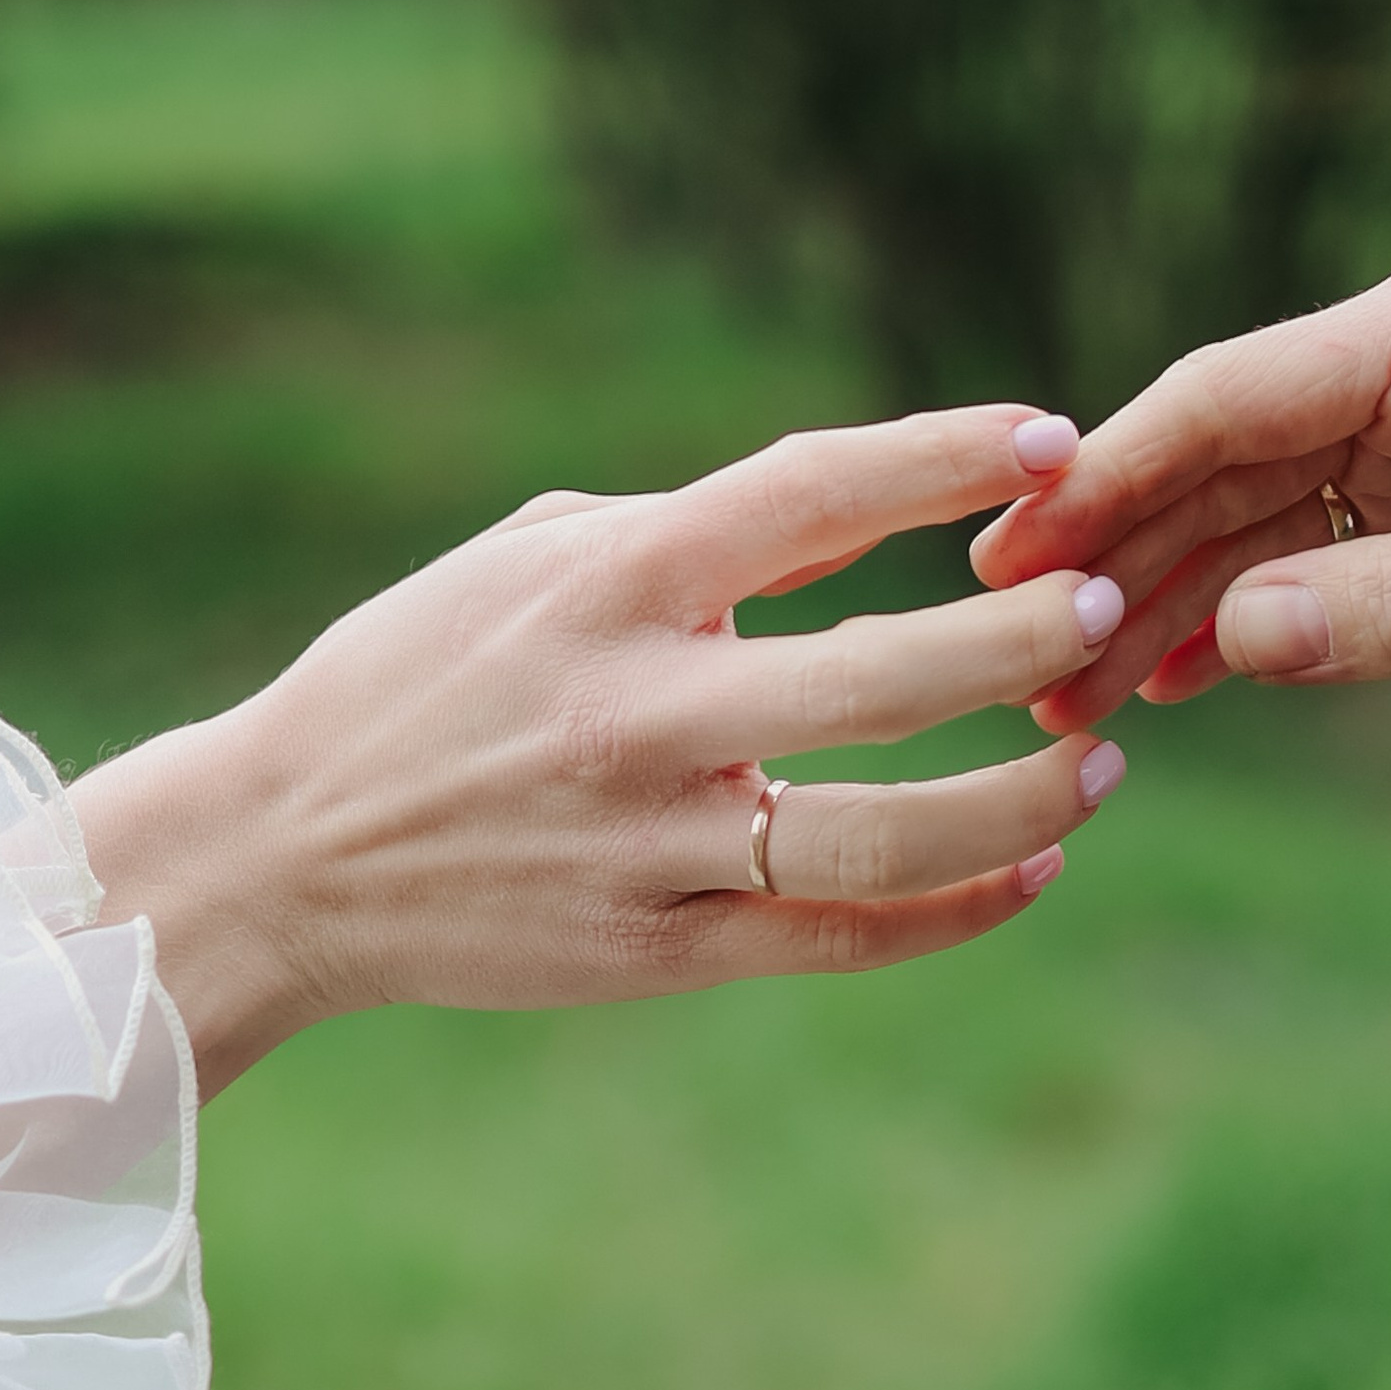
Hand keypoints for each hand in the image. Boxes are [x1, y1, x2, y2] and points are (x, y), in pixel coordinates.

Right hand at [76, 405, 1130, 1091]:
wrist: (280, 855)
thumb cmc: (426, 676)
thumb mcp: (538, 562)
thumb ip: (697, 533)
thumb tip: (869, 511)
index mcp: (606, 581)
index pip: (812, 491)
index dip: (945, 459)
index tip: (1050, 438)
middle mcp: (634, 711)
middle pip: (881, 677)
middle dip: (1022, 640)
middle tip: (1110, 605)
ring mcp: (646, 844)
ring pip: (884, 838)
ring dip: (1021, 796)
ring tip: (1106, 759)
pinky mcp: (651, 951)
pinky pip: (839, 938)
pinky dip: (955, 907)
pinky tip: (1032, 865)